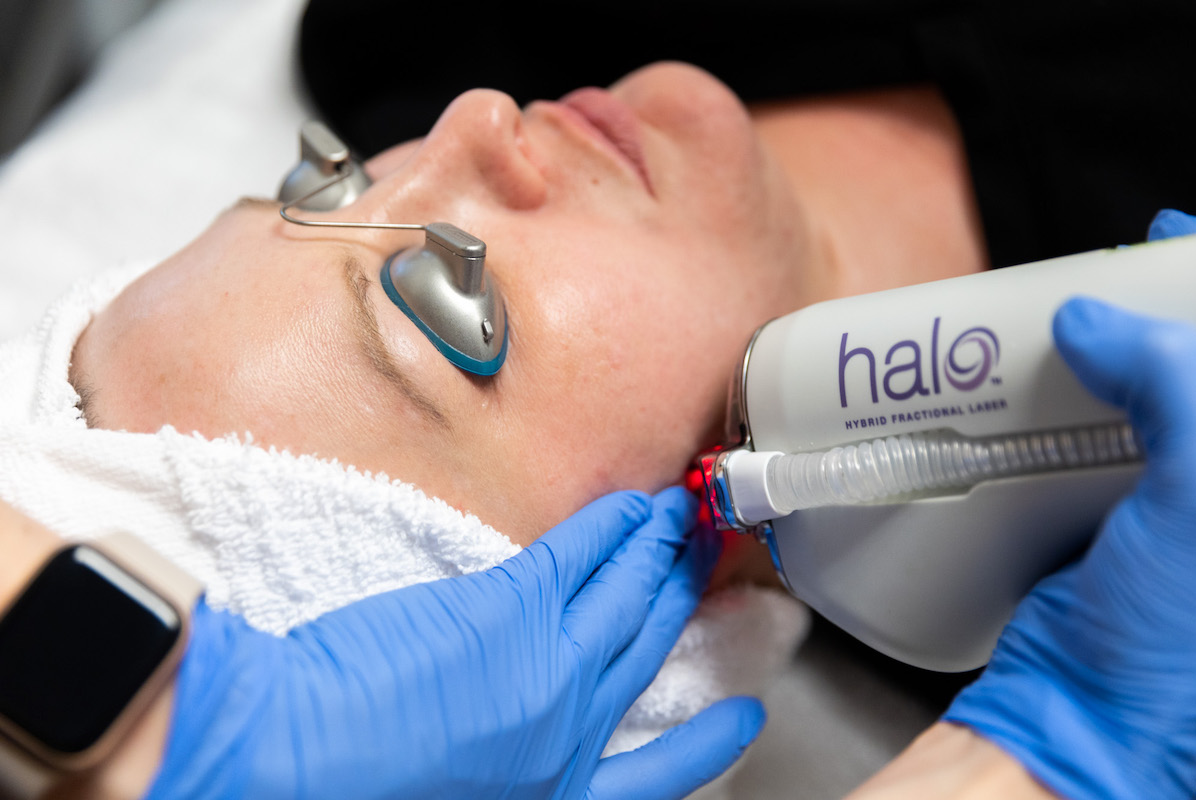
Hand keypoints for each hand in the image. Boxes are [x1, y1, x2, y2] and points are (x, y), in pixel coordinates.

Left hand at [143, 488, 763, 799]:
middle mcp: (569, 739)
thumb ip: (505, 770)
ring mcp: (550, 672)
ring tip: (681, 518)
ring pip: (627, 598)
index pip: (658, 777)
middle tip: (706, 563)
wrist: (280, 774)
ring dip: (658, 549)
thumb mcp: (459, 796)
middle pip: (648, 656)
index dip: (708, 743)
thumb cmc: (344, 798)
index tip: (740, 716)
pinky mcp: (511, 612)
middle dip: (682, 602)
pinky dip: (611, 529)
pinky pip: (581, 559)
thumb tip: (511, 734)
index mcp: (555, 799)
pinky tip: (628, 509)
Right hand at [943, 211, 1195, 799]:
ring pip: (1169, 394)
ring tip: (1097, 309)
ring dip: (1139, 341)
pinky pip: (1121, 430)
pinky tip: (1064, 373)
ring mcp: (1187, 509)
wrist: (1081, 726)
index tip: (1180, 248)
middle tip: (1145, 266)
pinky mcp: (1131, 520)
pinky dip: (1094, 392)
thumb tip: (1101, 318)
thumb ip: (1178, 385)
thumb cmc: (1170, 649)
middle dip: (1178, 308)